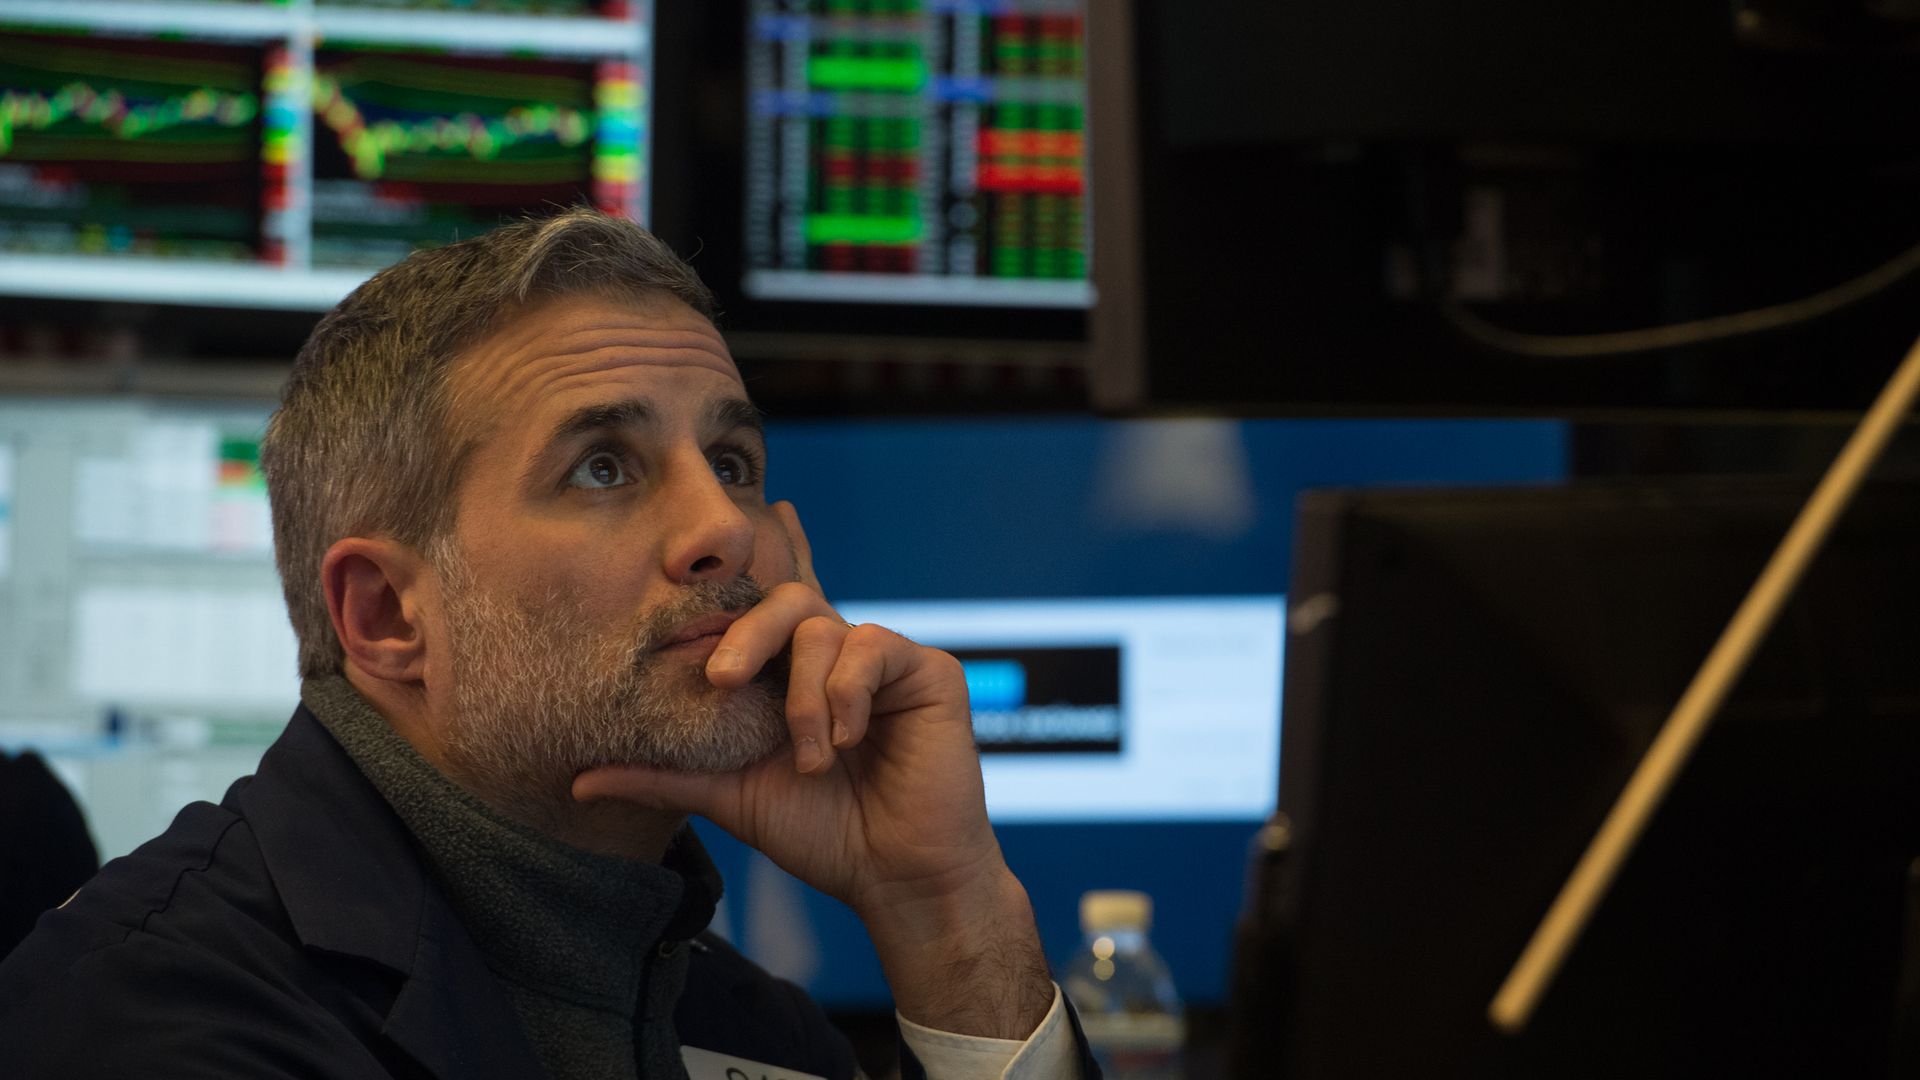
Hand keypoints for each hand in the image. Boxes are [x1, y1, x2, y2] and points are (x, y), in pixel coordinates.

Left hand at [572, 502, 1053, 1038]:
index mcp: (797, 675)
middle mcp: (839, 657)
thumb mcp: (730, 796)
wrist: (894, 877)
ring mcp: (884, 662)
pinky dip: (848, 692)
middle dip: (745, 635)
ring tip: (810, 757)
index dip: (783, 548)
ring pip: (823, 628)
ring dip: (803, 697)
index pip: (780, 606)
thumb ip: (664, 776)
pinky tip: (847, 737)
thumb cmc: (823, 834)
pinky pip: (873, 649)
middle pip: (785, 603)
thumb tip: (578, 780)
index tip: (774, 504)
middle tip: (721, 679)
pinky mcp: (927, 672)